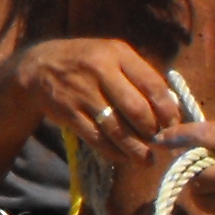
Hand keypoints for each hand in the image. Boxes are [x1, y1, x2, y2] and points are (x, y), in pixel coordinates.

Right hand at [6, 36, 180, 170]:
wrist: (39, 66)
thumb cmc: (87, 63)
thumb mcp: (113, 57)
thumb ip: (140, 77)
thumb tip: (171, 108)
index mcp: (118, 54)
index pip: (153, 85)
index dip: (168, 111)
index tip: (174, 126)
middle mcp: (101, 70)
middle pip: (136, 110)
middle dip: (153, 133)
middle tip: (161, 145)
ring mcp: (82, 92)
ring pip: (116, 129)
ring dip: (135, 149)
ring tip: (146, 160)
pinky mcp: (68, 112)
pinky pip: (96, 138)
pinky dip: (112, 151)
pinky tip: (123, 157)